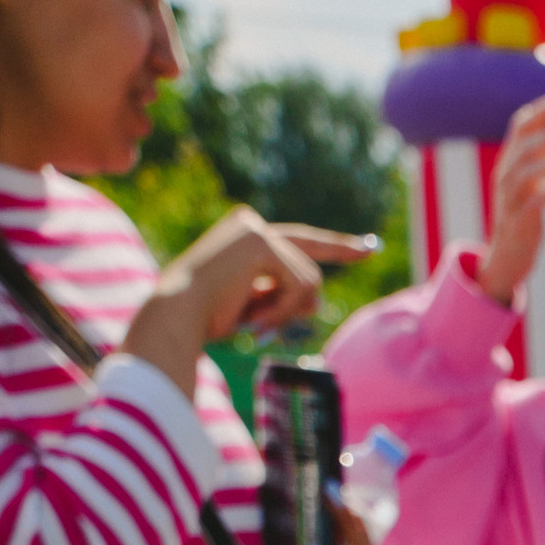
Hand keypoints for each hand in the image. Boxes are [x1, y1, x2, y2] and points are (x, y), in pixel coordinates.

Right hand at [121, 211, 377, 401]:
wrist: (177, 315)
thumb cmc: (206, 318)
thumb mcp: (252, 304)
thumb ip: (280, 293)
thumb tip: (315, 297)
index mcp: (246, 235)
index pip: (302, 240)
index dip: (337, 246)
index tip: (368, 248)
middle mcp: (252, 224)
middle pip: (313, 262)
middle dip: (324, 275)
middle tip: (329, 278)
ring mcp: (256, 229)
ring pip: (310, 281)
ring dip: (289, 312)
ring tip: (255, 321)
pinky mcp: (261, 242)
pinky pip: (300, 286)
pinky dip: (284, 310)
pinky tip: (256, 316)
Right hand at [478, 95, 544, 309]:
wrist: (506, 258)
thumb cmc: (523, 220)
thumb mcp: (531, 188)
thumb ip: (542, 167)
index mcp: (508, 165)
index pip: (518, 129)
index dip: (537, 113)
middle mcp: (504, 178)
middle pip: (524, 148)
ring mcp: (509, 201)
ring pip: (526, 172)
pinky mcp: (518, 223)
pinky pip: (534, 202)